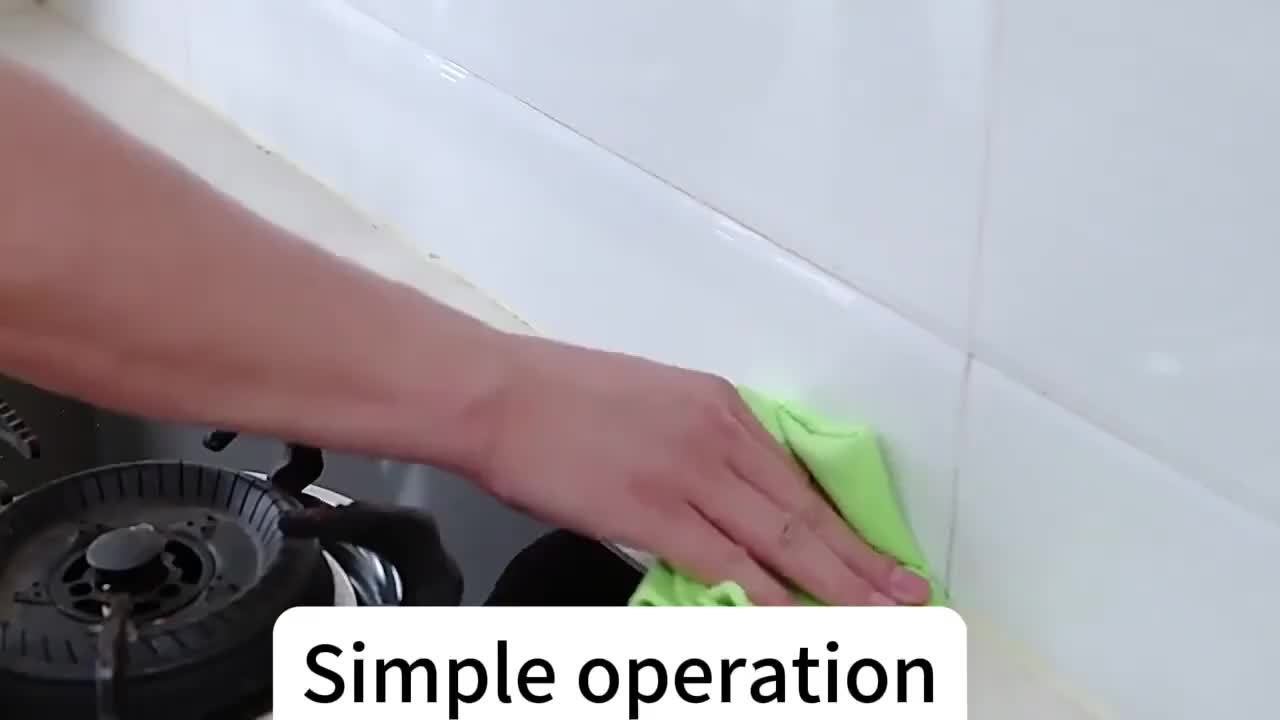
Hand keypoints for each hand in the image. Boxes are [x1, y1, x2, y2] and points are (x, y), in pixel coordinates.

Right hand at [470, 334, 930, 605]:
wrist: (498, 393)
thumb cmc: (559, 395)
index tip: (876, 552)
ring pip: (783, 541)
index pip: (799, 477)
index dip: (843, 523)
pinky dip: (769, 600)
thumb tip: (725, 495)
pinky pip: (728, 566)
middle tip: (909, 596)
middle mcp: (721, 435)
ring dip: (836, 586)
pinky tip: (800, 624)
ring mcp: (692, 473)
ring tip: (878, 619)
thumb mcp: (650, 400)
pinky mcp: (655, 511)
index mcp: (721, 405)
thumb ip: (697, 442)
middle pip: (807, 512)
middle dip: (862, 561)